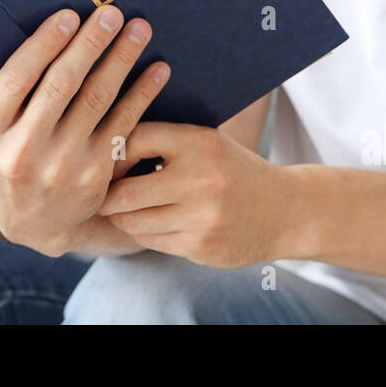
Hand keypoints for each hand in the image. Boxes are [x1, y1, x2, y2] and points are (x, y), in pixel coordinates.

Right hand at [0, 5, 169, 256]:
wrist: (32, 227)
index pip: (15, 83)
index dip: (43, 47)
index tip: (66, 16)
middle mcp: (22, 155)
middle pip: (60, 88)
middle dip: (88, 46)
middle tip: (109, 11)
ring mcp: (62, 167)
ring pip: (95, 103)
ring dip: (120, 62)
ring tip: (137, 28)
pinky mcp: (96, 175)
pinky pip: (123, 126)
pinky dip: (143, 95)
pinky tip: (158, 68)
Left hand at [96, 121, 291, 268]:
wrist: (285, 211)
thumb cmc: (233, 170)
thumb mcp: (208, 142)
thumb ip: (165, 139)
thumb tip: (104, 140)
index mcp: (201, 143)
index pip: (135, 140)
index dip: (115, 150)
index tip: (108, 157)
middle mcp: (201, 180)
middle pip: (125, 192)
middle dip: (106, 195)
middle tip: (99, 192)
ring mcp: (202, 218)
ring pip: (134, 222)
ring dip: (121, 216)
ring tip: (121, 207)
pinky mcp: (201, 247)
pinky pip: (151, 241)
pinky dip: (143, 232)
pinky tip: (148, 221)